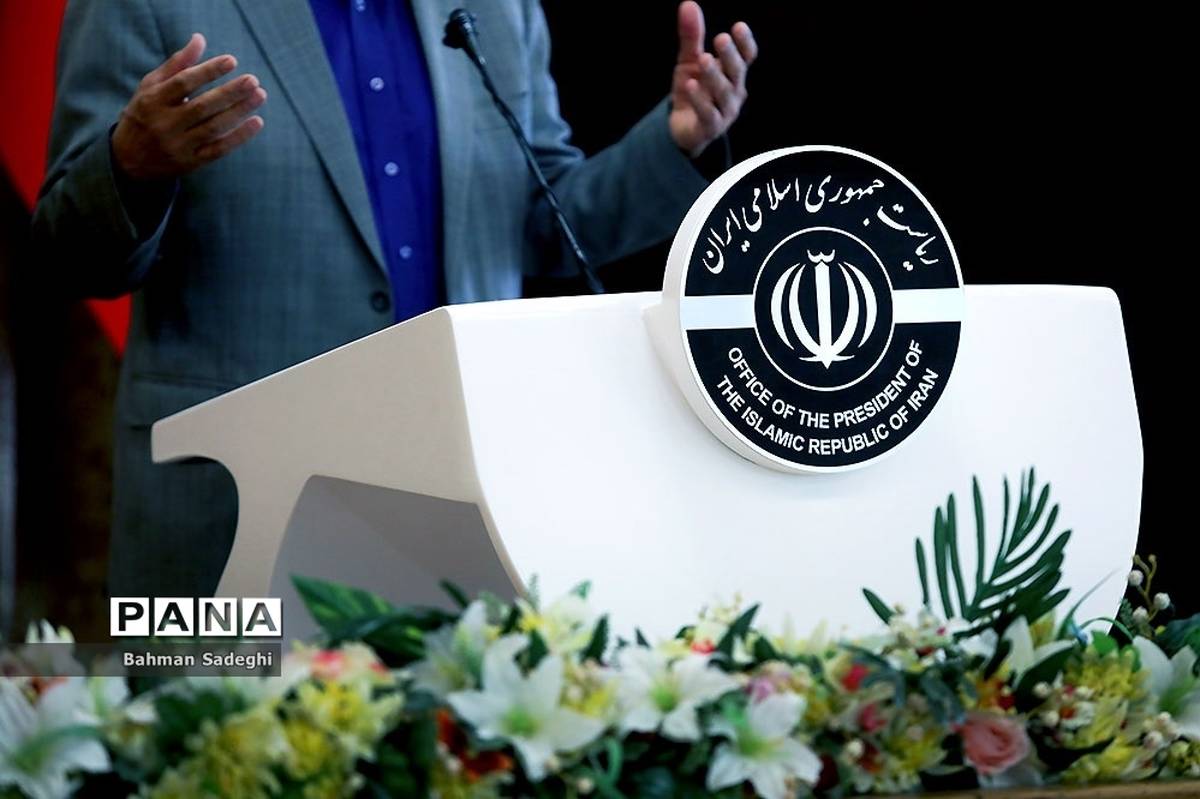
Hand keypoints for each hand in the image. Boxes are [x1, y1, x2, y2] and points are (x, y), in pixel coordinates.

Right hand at [112, 33, 266, 180]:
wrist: (128, 160)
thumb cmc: (145, 114)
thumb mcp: (151, 87)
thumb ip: (177, 64)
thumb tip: (200, 38)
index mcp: (152, 101)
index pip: (183, 83)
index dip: (208, 71)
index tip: (231, 60)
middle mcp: (164, 124)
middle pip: (202, 107)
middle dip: (229, 93)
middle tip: (253, 80)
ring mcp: (177, 145)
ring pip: (213, 128)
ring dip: (239, 111)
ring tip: (259, 95)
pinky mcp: (190, 163)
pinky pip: (218, 150)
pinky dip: (239, 136)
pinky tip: (257, 121)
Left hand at [668, 1, 756, 157]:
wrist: (682, 129)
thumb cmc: (693, 90)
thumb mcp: (689, 61)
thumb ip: (692, 37)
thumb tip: (688, 4)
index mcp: (733, 73)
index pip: (746, 57)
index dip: (745, 43)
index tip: (738, 27)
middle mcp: (734, 91)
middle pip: (736, 72)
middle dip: (730, 56)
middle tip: (721, 38)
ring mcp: (724, 111)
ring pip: (723, 93)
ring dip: (714, 76)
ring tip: (704, 59)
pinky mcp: (710, 127)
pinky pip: (708, 114)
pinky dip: (700, 100)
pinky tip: (690, 85)